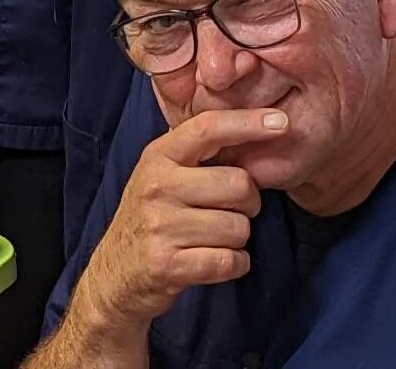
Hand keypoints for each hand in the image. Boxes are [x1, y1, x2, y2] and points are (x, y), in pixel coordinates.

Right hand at [73, 108, 289, 332]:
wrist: (114, 274)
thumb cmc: (150, 219)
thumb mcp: (160, 175)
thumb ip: (197, 155)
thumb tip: (255, 131)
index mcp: (157, 157)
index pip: (207, 129)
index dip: (247, 123)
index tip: (280, 122)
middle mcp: (156, 186)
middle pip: (239, 184)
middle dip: (248, 203)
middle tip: (230, 211)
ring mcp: (160, 226)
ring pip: (239, 227)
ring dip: (237, 238)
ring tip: (212, 239)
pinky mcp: (169, 264)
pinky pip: (231, 261)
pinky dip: (234, 264)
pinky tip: (213, 260)